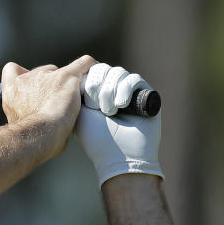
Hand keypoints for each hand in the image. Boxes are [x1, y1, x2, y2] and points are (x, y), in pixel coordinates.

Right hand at [1, 55, 97, 158]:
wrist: (39, 135)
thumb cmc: (31, 138)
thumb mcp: (21, 126)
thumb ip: (28, 118)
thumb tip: (42, 127)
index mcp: (11, 92)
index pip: (11, 71)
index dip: (22, 75)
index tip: (32, 87)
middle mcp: (26, 80)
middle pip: (40, 72)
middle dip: (48, 83)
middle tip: (58, 100)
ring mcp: (47, 76)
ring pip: (60, 71)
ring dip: (66, 82)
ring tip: (75, 97)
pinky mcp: (66, 76)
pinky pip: (83, 64)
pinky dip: (89, 67)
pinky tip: (93, 74)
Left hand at [74, 63, 162, 184]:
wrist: (120, 156)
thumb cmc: (96, 138)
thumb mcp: (79, 112)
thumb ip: (78, 90)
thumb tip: (81, 71)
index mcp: (94, 95)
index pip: (91, 72)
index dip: (88, 81)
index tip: (86, 101)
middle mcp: (112, 91)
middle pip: (104, 69)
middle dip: (98, 86)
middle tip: (96, 107)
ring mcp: (129, 92)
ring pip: (118, 72)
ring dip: (110, 91)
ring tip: (110, 111)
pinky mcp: (145, 95)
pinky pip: (134, 78)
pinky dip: (124, 89)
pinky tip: (121, 105)